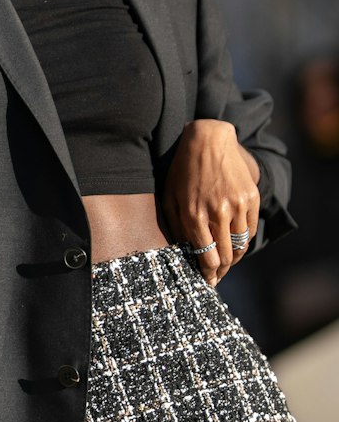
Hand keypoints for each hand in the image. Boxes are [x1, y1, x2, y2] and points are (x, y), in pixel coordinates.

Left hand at [160, 119, 259, 285]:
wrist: (209, 140)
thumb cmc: (183, 170)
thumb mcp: (170, 197)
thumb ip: (175, 226)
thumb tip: (182, 254)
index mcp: (194, 215)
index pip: (205, 258)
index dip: (207, 274)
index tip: (207, 281)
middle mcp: (217, 213)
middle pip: (225, 257)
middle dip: (220, 271)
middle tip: (216, 277)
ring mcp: (237, 205)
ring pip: (240, 246)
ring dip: (233, 259)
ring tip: (226, 263)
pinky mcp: (251, 197)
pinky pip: (250, 230)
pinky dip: (243, 241)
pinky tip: (234, 243)